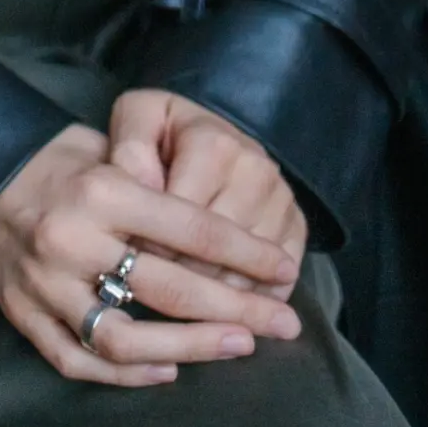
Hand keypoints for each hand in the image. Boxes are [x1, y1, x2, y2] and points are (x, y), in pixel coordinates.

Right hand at [0, 122, 301, 386]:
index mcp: (100, 188)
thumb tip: (217, 228)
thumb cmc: (46, 156)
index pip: (188, 226)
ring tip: (238, 347)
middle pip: (170, 285)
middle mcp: (73, 237)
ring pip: (127, 336)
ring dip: (189, 347)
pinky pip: (78, 357)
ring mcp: (44, 282)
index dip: (243, 251)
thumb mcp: (99, 148)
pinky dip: (127, 373)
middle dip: (237, 307)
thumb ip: (151, 184)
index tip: (283, 268)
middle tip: (284, 322)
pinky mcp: (22, 313)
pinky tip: (167, 371)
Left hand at [107, 92, 308, 289]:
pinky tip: (227, 308)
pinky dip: (254, 301)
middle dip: (182, 277)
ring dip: (216, 297)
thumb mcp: (137, 117)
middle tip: (156, 287)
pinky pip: (281, 280)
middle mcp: (257, 170)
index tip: (129, 258)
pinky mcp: (298, 224)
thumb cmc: (164, 131)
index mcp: (215, 144)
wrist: (209, 130)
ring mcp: (282, 199)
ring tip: (187, 301)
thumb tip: (141, 193)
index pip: (184, 218)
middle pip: (218, 251)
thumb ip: (130, 149)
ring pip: (248, 272)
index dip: (153, 247)